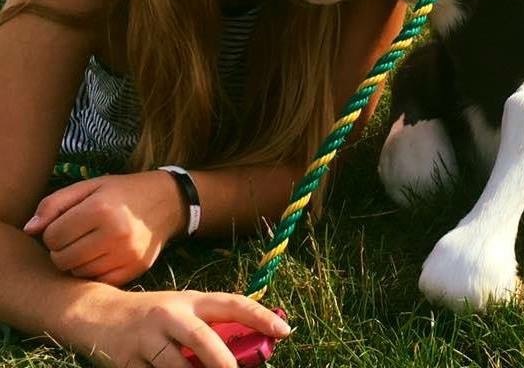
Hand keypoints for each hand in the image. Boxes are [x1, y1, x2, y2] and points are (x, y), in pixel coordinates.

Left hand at [24, 171, 185, 284]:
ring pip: (78, 273)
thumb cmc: (123, 192)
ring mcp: (126, 254)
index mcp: (100, 208)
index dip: (54, 230)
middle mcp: (114, 233)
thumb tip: (30, 230)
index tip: (68, 223)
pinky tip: (103, 255)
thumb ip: (55, 203)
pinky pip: (98, 281)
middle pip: (62, 259)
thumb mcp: (90, 187)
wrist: (169, 201)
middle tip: (78, 236)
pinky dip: (95, 271)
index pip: (52, 236)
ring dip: (78, 262)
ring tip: (91, 244)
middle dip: (63, 248)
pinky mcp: (135, 269)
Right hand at [76, 288, 290, 367]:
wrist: (98, 313)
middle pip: (203, 340)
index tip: (285, 330)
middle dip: (224, 363)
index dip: (260, 316)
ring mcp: (147, 339)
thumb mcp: (183, 312)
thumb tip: (251, 348)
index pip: (233, 304)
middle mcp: (171, 316)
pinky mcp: (127, 362)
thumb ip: (211, 327)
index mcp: (192, 301)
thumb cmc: (154, 316)